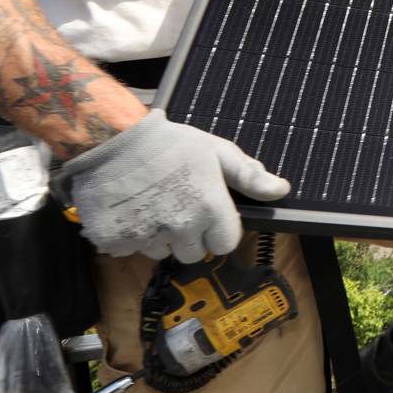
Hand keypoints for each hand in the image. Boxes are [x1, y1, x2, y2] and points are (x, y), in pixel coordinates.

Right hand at [58, 111, 290, 261]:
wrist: (112, 138)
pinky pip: (125, 250)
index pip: (224, 245)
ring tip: (150, 204)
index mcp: (209, 208)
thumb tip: (279, 190)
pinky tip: (128, 210)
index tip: (207, 217)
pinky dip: (125, 236)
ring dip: (156, 237)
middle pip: (192, 254)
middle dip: (187, 237)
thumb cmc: (166, 142)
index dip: (217, 231)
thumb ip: (248, 175)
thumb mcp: (216, 151)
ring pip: (159, 252)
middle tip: (176, 207)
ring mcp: (145, 236)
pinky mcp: (113, 240)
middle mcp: (180, 227)